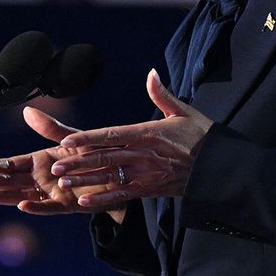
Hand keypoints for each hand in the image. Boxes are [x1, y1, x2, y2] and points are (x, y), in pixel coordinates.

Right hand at [0, 106, 122, 214]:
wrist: (118, 172)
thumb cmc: (93, 153)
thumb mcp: (71, 138)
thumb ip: (50, 128)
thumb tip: (27, 111)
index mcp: (40, 161)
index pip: (12, 164)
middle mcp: (42, 178)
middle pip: (12, 181)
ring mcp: (52, 193)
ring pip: (23, 195)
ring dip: (6, 196)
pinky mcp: (67, 205)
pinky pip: (49, 207)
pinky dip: (36, 207)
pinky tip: (22, 205)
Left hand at [48, 69, 213, 210]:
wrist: (220, 169)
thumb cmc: (202, 137)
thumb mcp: (183, 112)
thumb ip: (161, 94)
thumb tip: (151, 72)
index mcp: (147, 133)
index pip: (111, 135)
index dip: (88, 139)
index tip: (67, 141)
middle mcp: (143, 155)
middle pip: (105, 158)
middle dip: (78, 162)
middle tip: (55, 167)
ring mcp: (145, 174)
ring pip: (109, 177)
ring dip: (85, 180)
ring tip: (62, 182)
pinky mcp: (149, 189)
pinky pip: (122, 195)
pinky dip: (103, 200)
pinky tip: (84, 203)